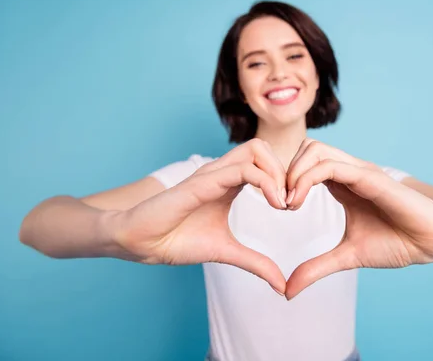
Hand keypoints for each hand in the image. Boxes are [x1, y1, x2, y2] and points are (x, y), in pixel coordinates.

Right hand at [111, 138, 287, 293]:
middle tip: (290, 202)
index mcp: (228, 183)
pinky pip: (241, 169)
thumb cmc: (177, 240)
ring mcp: (211, 174)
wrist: (141, 243)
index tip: (291, 208)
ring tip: (282, 203)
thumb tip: (282, 285)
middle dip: (285, 170)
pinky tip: (273, 203)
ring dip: (278, 173)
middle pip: (262, 147)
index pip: (263, 162)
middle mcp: (220, 172)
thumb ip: (256, 263)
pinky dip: (265, 182)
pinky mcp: (202, 183)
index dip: (283, 179)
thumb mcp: (227, 252)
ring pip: (255, 149)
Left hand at [284, 139, 432, 299]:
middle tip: (280, 202)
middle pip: (306, 148)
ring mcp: (360, 172)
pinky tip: (298, 201)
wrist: (432, 243)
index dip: (285, 180)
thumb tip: (288, 291)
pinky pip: (332, 166)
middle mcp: (349, 172)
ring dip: (293, 172)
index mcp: (342, 184)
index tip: (279, 207)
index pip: (305, 164)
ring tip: (289, 202)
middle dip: (284, 171)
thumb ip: (316, 267)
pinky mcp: (370, 177)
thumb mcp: (346, 256)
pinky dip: (307, 178)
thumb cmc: (397, 243)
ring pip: (315, 150)